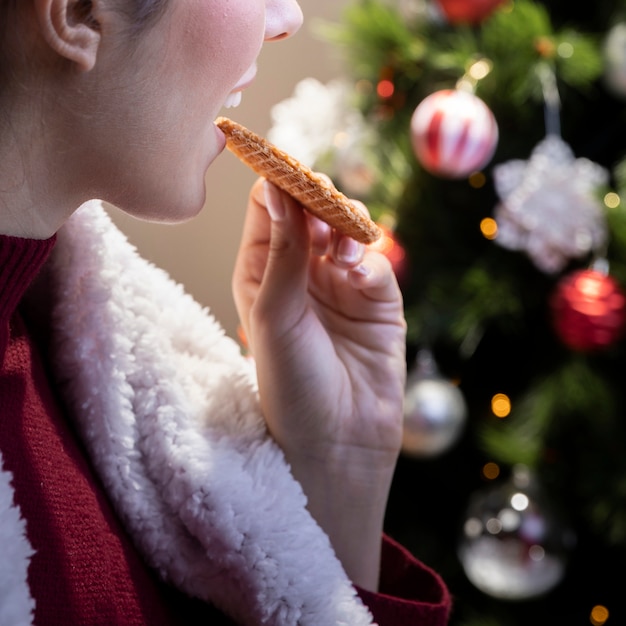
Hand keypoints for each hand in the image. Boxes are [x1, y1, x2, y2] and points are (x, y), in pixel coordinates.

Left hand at [232, 178, 406, 590]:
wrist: (337, 441)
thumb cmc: (290, 384)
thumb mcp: (275, 313)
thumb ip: (282, 250)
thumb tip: (276, 187)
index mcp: (260, 272)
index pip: (266, 207)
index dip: (276, 181)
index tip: (284, 162)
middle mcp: (298, 271)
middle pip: (308, 208)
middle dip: (315, 197)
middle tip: (320, 199)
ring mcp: (339, 282)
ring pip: (345, 226)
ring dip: (344, 222)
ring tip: (340, 240)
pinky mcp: (377, 297)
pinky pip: (375, 258)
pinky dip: (369, 254)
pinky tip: (361, 269)